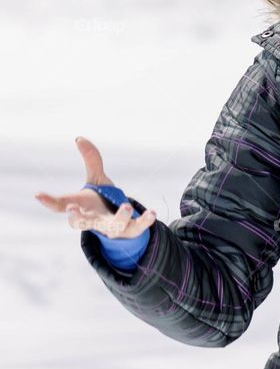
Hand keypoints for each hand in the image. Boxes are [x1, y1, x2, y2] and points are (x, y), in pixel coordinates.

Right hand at [34, 136, 156, 236]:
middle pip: (82, 223)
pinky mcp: (131, 230)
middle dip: (77, 217)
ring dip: (120, 218)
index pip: (61, 207)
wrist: (120, 224)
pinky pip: (138, 228)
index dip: (50, 202)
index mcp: (81, 209)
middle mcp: (94, 221)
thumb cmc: (102, 200)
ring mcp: (112, 227)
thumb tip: (79, 137)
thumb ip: (91, 159)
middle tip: (72, 209)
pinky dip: (145, 222)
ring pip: (113, 227)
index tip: (39, 194)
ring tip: (127, 206)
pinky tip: (152, 212)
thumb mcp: (96, 178)